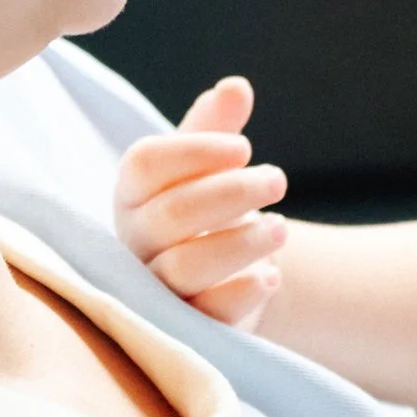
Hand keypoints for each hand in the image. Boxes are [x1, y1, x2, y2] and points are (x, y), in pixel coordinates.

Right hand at [114, 76, 289, 330]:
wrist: (224, 276)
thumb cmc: (208, 208)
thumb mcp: (210, 165)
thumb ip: (217, 125)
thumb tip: (235, 87)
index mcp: (132, 193)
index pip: (145, 164)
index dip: (196, 151)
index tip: (245, 147)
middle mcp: (134, 242)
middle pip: (170, 214)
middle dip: (231, 193)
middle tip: (278, 181)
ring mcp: (154, 289)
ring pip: (184, 267)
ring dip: (240, 244)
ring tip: (283, 229)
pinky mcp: (185, 329)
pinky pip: (205, 315)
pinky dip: (240, 293)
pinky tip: (271, 276)